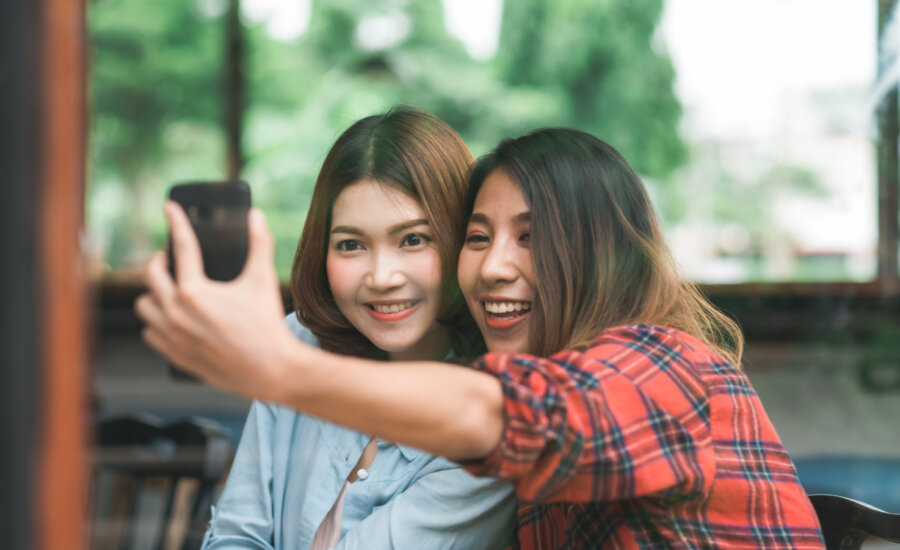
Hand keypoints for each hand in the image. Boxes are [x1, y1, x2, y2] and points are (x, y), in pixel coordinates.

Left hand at [134, 201, 295, 400]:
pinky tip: (172, 318)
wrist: (270, 369)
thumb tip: (257, 216)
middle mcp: (176, 313)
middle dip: (159, 260)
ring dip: (154, 293)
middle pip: (151, 275)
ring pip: (144, 305)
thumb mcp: (262, 280)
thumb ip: (259, 244)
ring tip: (169, 289)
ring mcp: (172, 336)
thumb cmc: (266, 325)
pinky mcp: (175, 355)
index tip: (169, 208)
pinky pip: (150, 333)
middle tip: (170, 258)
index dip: (176, 222)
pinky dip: (157, 322)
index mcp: (194, 291)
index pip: (181, 247)